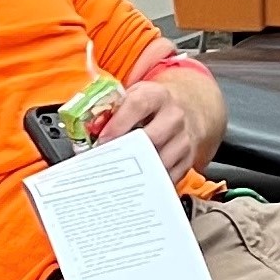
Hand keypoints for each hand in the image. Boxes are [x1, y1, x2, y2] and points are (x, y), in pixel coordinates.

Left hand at [104, 59, 222, 184]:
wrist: (190, 109)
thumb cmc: (153, 107)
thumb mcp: (135, 96)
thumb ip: (114, 110)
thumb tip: (89, 132)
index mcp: (157, 96)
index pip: (138, 105)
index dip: (119, 123)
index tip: (102, 140)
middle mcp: (174, 116)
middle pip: (152, 137)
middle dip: (127, 152)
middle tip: (105, 163)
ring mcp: (184, 139)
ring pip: (160, 161)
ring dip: (138, 172)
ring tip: (117, 176)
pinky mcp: (187, 160)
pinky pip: (168, 176)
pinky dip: (150, 183)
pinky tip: (134, 184)